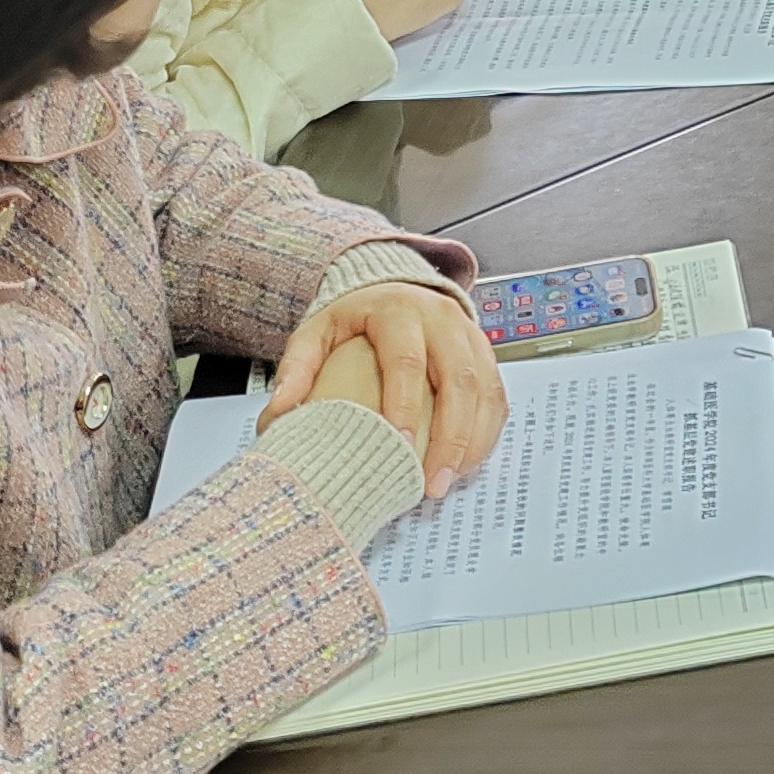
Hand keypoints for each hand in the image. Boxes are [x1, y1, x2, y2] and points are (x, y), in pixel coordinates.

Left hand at [262, 277, 507, 498]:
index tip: (398, 444)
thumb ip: (297, 367)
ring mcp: (471, 336)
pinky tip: (466, 464)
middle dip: (450, 436)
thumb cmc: (356, 318)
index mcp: (400, 310)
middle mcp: (443, 319)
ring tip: (448, 481)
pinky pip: (496, 397)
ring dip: (472, 441)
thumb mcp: (318, 330)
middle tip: (431, 483)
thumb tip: (277, 413)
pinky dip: (486, 434)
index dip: (406, 404)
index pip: (408, 360)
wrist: (396, 290)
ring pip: (485, 390)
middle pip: (459, 378)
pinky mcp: (486, 356)